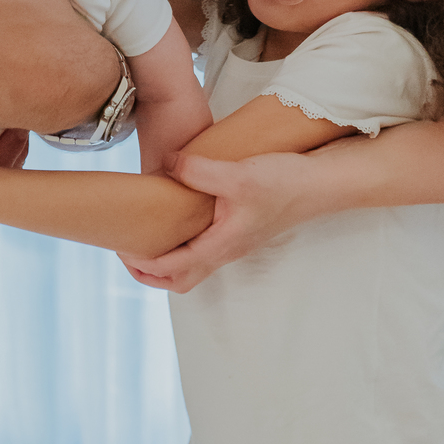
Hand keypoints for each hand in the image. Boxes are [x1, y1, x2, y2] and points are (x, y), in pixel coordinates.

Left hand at [119, 150, 318, 291]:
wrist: (323, 183)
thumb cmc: (286, 183)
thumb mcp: (238, 174)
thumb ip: (198, 170)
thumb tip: (168, 164)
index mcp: (222, 245)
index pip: (172, 269)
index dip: (142, 263)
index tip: (120, 247)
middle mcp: (227, 250)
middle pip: (180, 279)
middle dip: (149, 272)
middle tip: (126, 251)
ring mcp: (235, 241)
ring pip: (193, 264)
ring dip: (166, 258)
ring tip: (145, 236)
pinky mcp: (241, 228)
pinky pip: (204, 246)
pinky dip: (183, 241)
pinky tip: (176, 216)